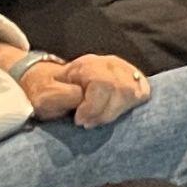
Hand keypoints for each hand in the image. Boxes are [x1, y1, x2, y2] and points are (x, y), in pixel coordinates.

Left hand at [15, 54, 150, 125]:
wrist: (55, 85)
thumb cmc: (50, 93)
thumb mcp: (45, 95)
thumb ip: (61, 96)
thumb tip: (82, 98)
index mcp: (87, 65)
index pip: (103, 83)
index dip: (93, 107)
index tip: (79, 119)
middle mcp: (110, 63)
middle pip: (121, 89)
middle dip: (104, 112)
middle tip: (88, 122)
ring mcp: (125, 70)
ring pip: (133, 93)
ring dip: (115, 112)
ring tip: (98, 118)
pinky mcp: (135, 79)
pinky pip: (142, 94)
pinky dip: (128, 107)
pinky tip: (112, 112)